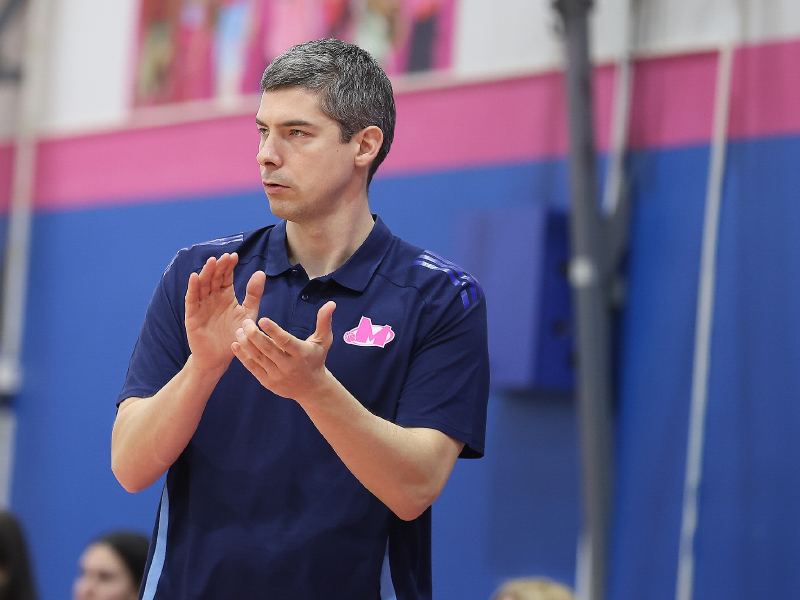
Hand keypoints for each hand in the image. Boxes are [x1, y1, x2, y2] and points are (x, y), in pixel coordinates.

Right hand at [185, 253, 264, 372]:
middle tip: (225, 257)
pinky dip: (192, 288)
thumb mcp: (248, 313)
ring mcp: (201, 305)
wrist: (220, 358)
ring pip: (202, 285)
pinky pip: (191, 300)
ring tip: (212, 261)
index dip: (229, 266)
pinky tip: (194, 276)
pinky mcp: (192, 315)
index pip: (226, 276)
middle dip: (219, 267)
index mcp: (225, 295)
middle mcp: (212, 297)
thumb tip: (260, 272)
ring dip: (206, 273)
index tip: (235, 256)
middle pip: (214, 278)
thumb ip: (254, 294)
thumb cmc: (235, 334)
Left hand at [231, 301, 335, 401]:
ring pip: (259, 358)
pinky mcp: (268, 382)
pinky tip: (236, 345)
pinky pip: (253, 368)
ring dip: (247, 344)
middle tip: (245, 322)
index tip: (262, 319)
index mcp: (302, 354)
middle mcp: (289, 366)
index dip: (274, 331)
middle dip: (255, 335)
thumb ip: (324, 321)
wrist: (311, 389)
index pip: (286, 342)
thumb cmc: (316, 359)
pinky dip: (243, 357)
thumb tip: (331, 303)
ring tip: (239, 331)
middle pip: (269, 350)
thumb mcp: (323, 341)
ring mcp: (277, 376)